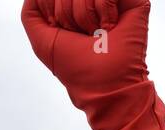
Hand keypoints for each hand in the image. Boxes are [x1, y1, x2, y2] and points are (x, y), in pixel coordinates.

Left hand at [22, 0, 148, 93]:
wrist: (107, 85)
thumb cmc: (77, 68)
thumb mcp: (43, 41)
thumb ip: (32, 13)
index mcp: (72, 8)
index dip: (53, 11)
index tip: (64, 33)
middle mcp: (92, 2)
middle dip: (67, 14)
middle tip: (82, 36)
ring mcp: (112, 1)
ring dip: (84, 15)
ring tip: (96, 34)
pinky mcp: (132, 0)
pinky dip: (103, 9)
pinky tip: (109, 28)